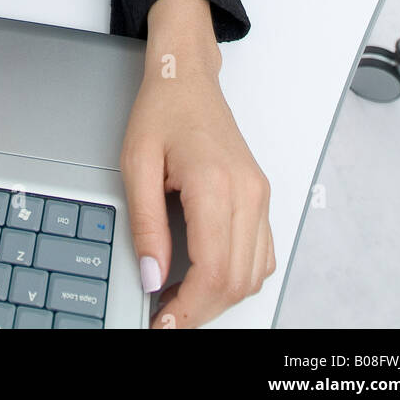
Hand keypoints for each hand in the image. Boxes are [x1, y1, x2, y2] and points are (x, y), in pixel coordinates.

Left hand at [120, 55, 275, 328]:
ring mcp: (259, 194)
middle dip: (201, 310)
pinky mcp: (260, 195)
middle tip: (166, 315)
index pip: (213, 272)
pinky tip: (208, 277)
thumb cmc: (163, 109)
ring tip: (182, 298)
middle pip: (236, 281)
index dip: (188, 309)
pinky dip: (239, 276)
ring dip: (221, 297)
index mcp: (215, 184)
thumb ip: (145, 225)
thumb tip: (152, 276)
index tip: (162, 321)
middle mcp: (247, 192)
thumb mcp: (136, 163)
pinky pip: (263, 254)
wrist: (187, 77)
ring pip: (254, 274)